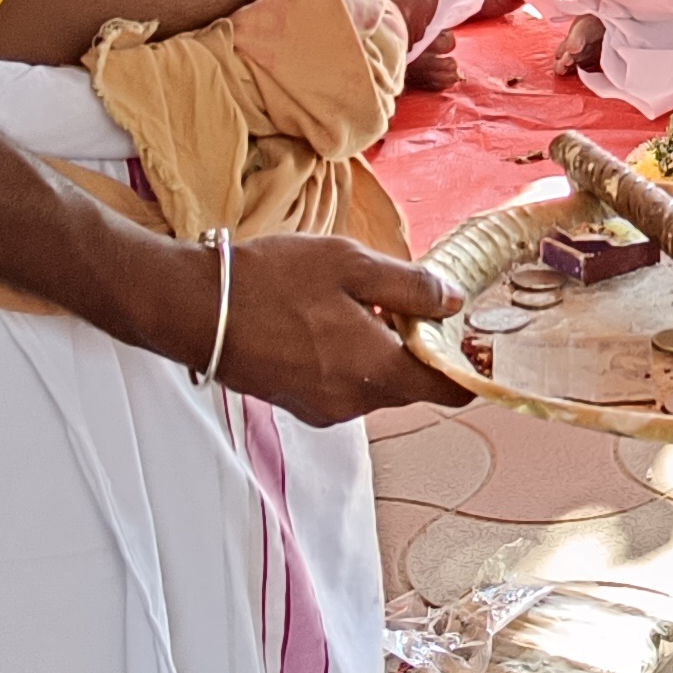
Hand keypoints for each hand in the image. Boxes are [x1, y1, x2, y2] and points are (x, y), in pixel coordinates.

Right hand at [189, 231, 469, 422]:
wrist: (193, 309)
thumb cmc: (270, 282)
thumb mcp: (351, 265)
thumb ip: (410, 287)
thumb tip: (453, 302)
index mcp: (377, 372)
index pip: (448, 389)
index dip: (469, 367)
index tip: (479, 340)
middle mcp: (353, 402)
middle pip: (411, 383)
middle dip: (419, 347)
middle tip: (412, 299)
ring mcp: (322, 407)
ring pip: (375, 381)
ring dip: (381, 348)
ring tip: (361, 300)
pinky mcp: (297, 401)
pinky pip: (343, 382)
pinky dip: (350, 356)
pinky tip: (328, 317)